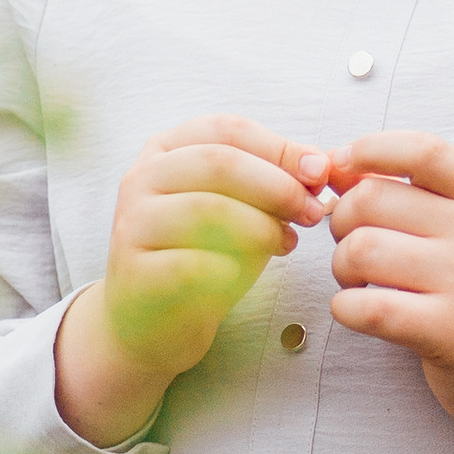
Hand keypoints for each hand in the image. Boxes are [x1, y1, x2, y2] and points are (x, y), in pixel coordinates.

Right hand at [57, 115, 329, 447]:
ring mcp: (132, 224)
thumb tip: (322, 165)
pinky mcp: (135, 273)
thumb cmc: (204, 256)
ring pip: (208, 209)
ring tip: (287, 243)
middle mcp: (142, 178)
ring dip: (262, 227)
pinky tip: (245, 275)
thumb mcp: (242, 209)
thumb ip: (276, 183)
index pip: (228, 130)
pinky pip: (194, 263)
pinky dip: (232, 267)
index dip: (280, 148)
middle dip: (278, 186)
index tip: (320, 172)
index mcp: (167, 150)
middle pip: (220, 163)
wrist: (154, 322)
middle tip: (312, 212)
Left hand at [325, 130, 453, 453]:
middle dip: (340, 223)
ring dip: (340, 269)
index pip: (424, 151)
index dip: (372, 148)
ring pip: (361, 250)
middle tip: (353, 249)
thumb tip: (334, 165)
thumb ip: (405, 194)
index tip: (343, 166)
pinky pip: (369, 307)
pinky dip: (345, 309)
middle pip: (370, 200)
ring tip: (357, 283)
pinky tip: (357, 312)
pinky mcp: (447, 330)